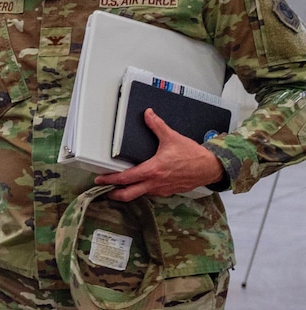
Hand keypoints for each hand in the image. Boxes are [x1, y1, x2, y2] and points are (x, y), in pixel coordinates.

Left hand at [95, 109, 224, 201]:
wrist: (210, 168)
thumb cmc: (193, 155)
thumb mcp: (172, 138)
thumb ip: (157, 126)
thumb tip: (148, 114)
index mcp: (152, 170)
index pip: (125, 178)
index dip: (110, 180)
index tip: (100, 179)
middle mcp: (155, 183)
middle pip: (128, 194)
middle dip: (114, 194)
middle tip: (105, 190)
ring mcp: (161, 190)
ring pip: (140, 194)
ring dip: (129, 192)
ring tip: (120, 187)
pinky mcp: (168, 192)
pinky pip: (151, 193)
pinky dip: (143, 190)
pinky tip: (141, 185)